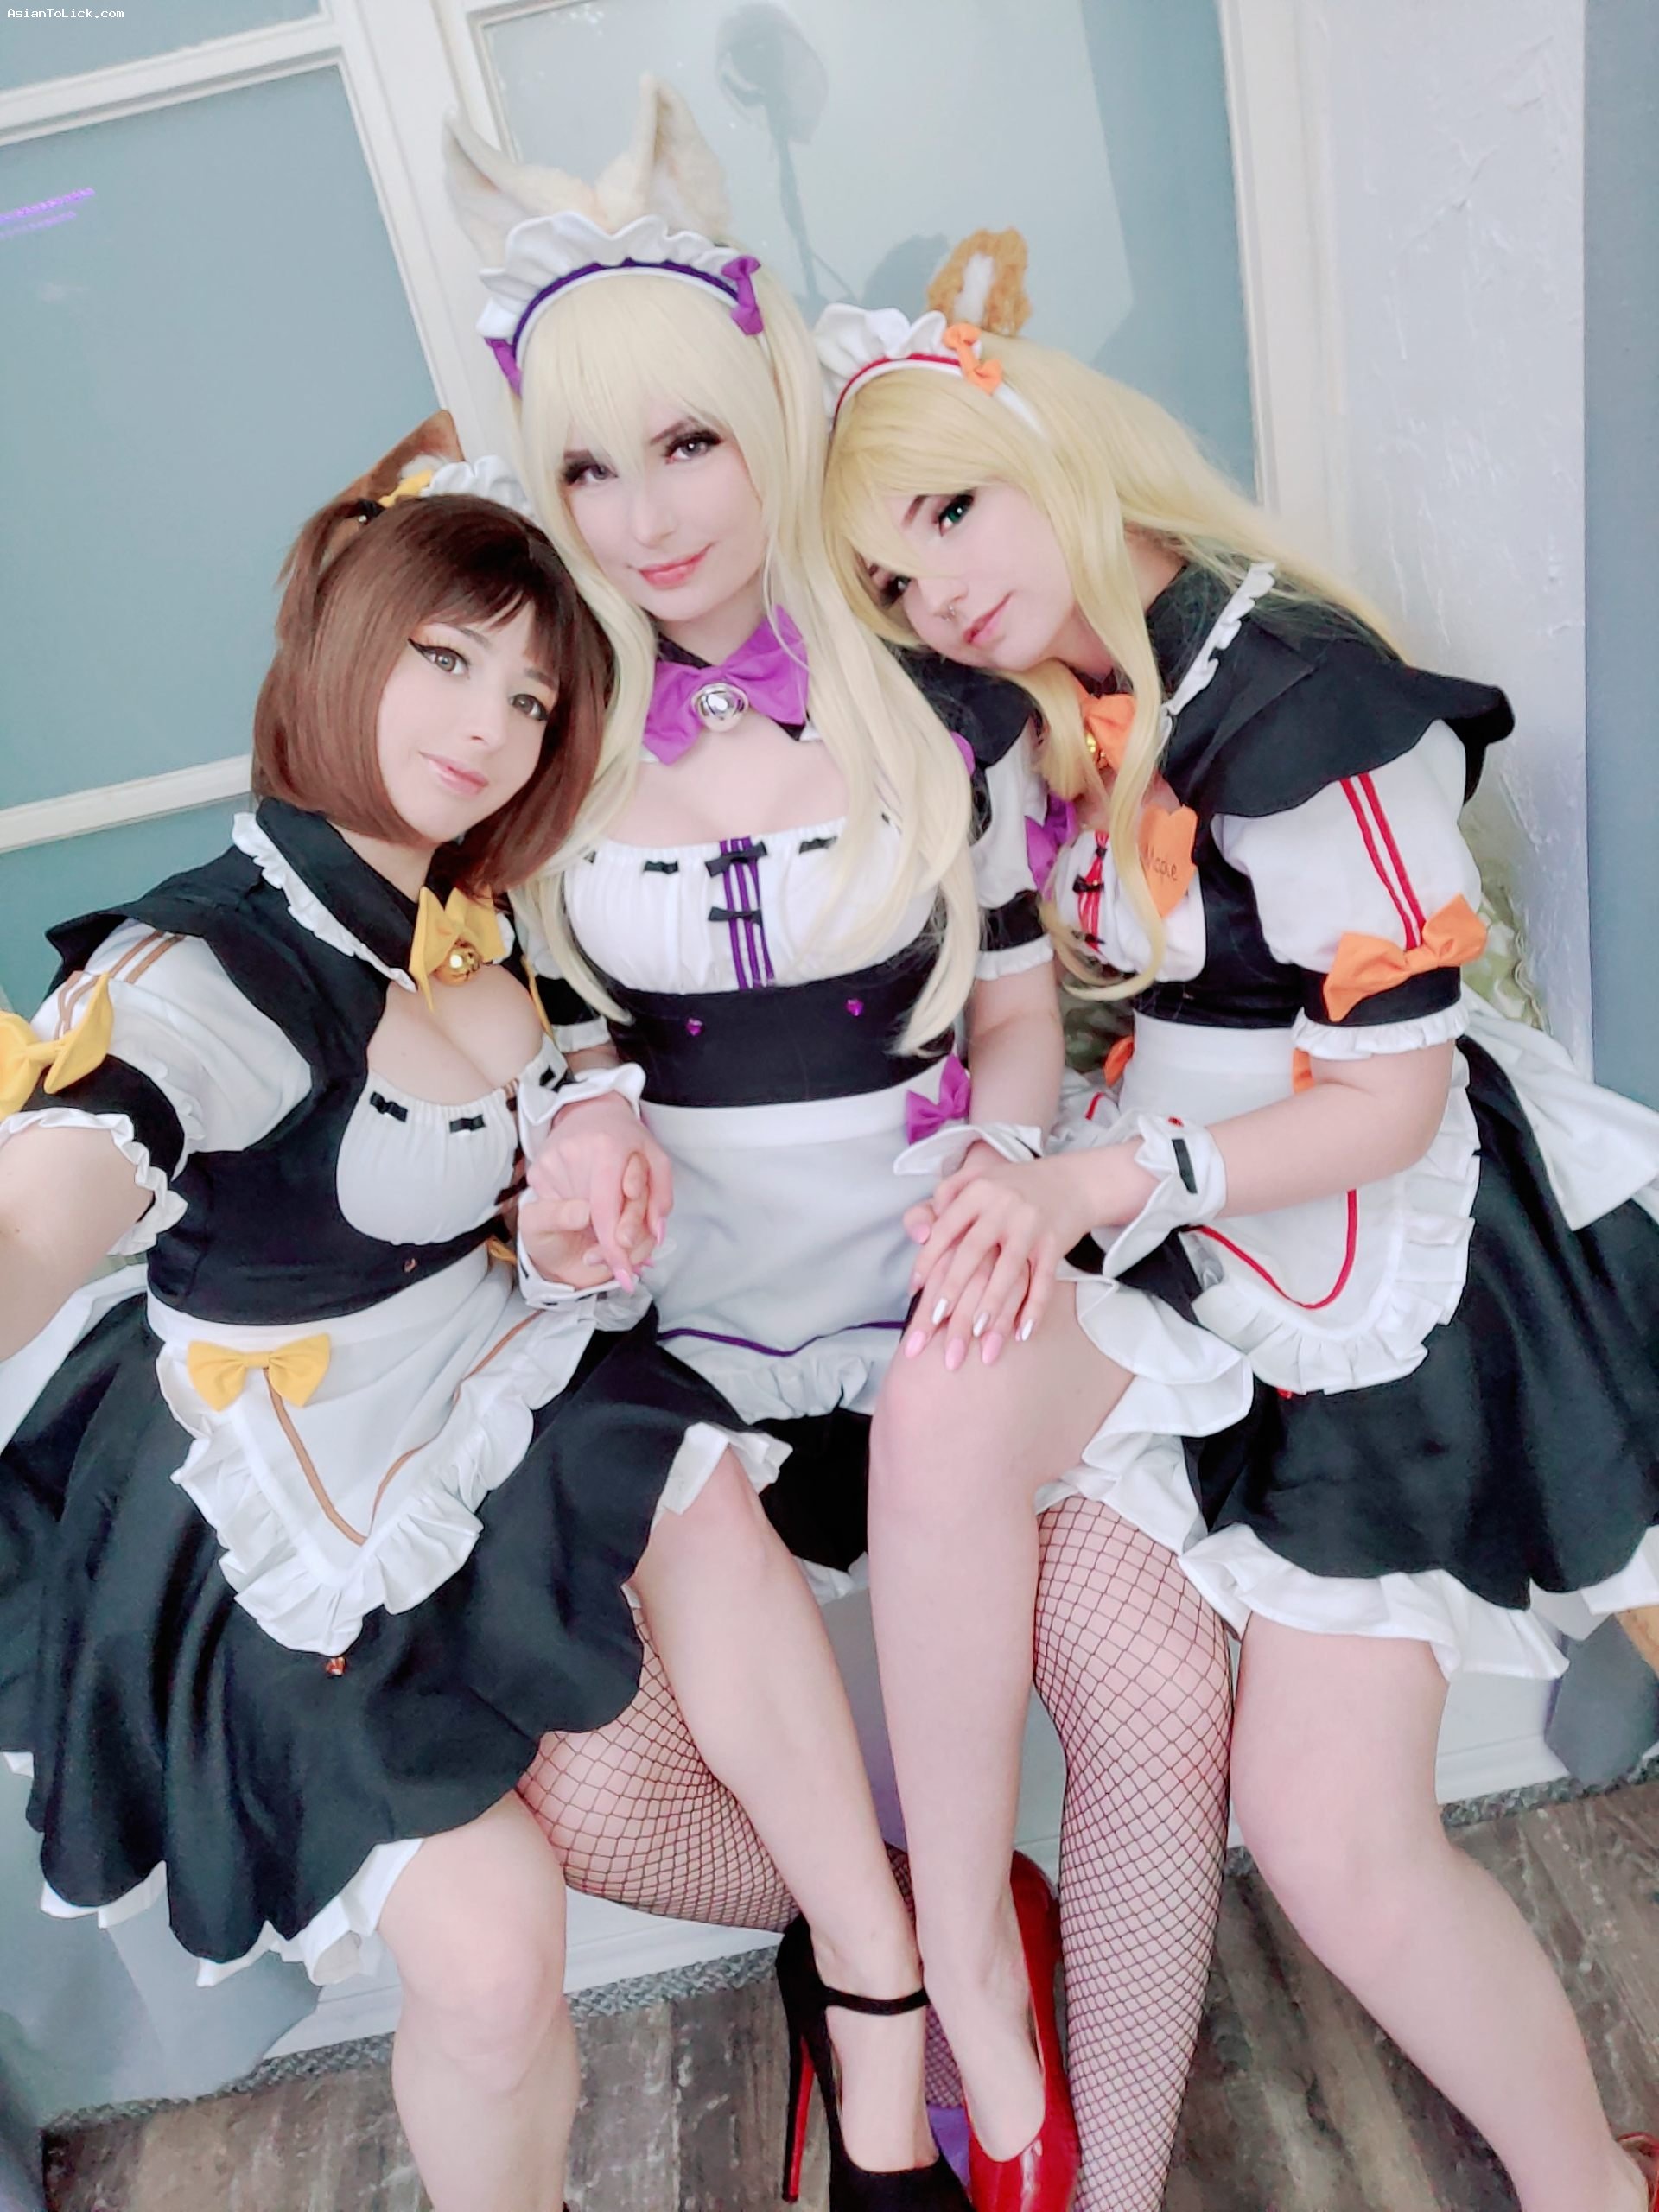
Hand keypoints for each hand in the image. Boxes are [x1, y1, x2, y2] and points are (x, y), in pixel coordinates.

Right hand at [526, 1095, 670, 1288]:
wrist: (588, 1110)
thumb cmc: (627, 1139)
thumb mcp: (657, 1160)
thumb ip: (660, 1199)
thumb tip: (656, 1236)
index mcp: (606, 1148)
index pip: (606, 1210)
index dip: (614, 1248)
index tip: (624, 1274)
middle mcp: (572, 1154)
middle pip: (593, 1218)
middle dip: (610, 1242)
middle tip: (625, 1252)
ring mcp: (549, 1163)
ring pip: (578, 1216)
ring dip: (597, 1226)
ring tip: (608, 1205)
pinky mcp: (536, 1171)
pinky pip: (562, 1207)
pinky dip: (580, 1213)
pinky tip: (589, 1198)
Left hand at [901, 1146, 1097, 1369]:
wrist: (1074, 1181)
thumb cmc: (1015, 1186)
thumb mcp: (980, 1178)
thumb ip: (946, 1195)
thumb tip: (922, 1231)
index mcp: (979, 1190)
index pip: (945, 1228)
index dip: (927, 1259)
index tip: (914, 1288)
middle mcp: (1003, 1207)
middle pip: (972, 1251)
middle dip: (952, 1287)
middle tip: (935, 1318)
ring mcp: (1031, 1226)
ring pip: (1008, 1270)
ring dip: (992, 1302)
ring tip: (976, 1332)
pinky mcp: (1055, 1244)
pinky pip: (1043, 1281)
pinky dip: (1035, 1308)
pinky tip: (1023, 1334)